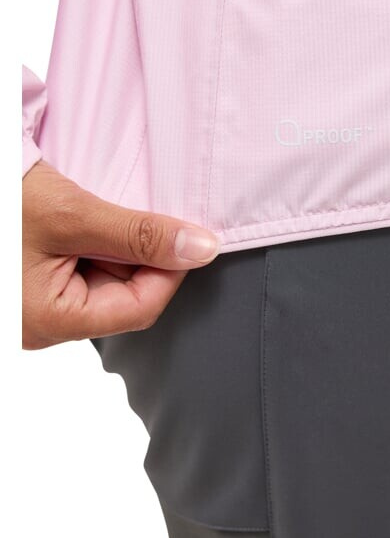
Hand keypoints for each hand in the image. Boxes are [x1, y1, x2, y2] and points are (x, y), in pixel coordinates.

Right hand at [22, 160, 220, 349]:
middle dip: (141, 257)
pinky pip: (88, 271)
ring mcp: (39, 305)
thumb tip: (201, 249)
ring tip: (102, 216)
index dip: (170, 272)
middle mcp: (44, 323)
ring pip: (109, 283)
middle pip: (126, 297)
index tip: (186, 239)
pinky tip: (92, 223)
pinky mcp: (38, 285)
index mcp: (48, 320)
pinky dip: (101, 246)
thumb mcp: (73, 214)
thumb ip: (141, 235)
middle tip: (138, 218)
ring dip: (120, 249)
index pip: (139, 309)